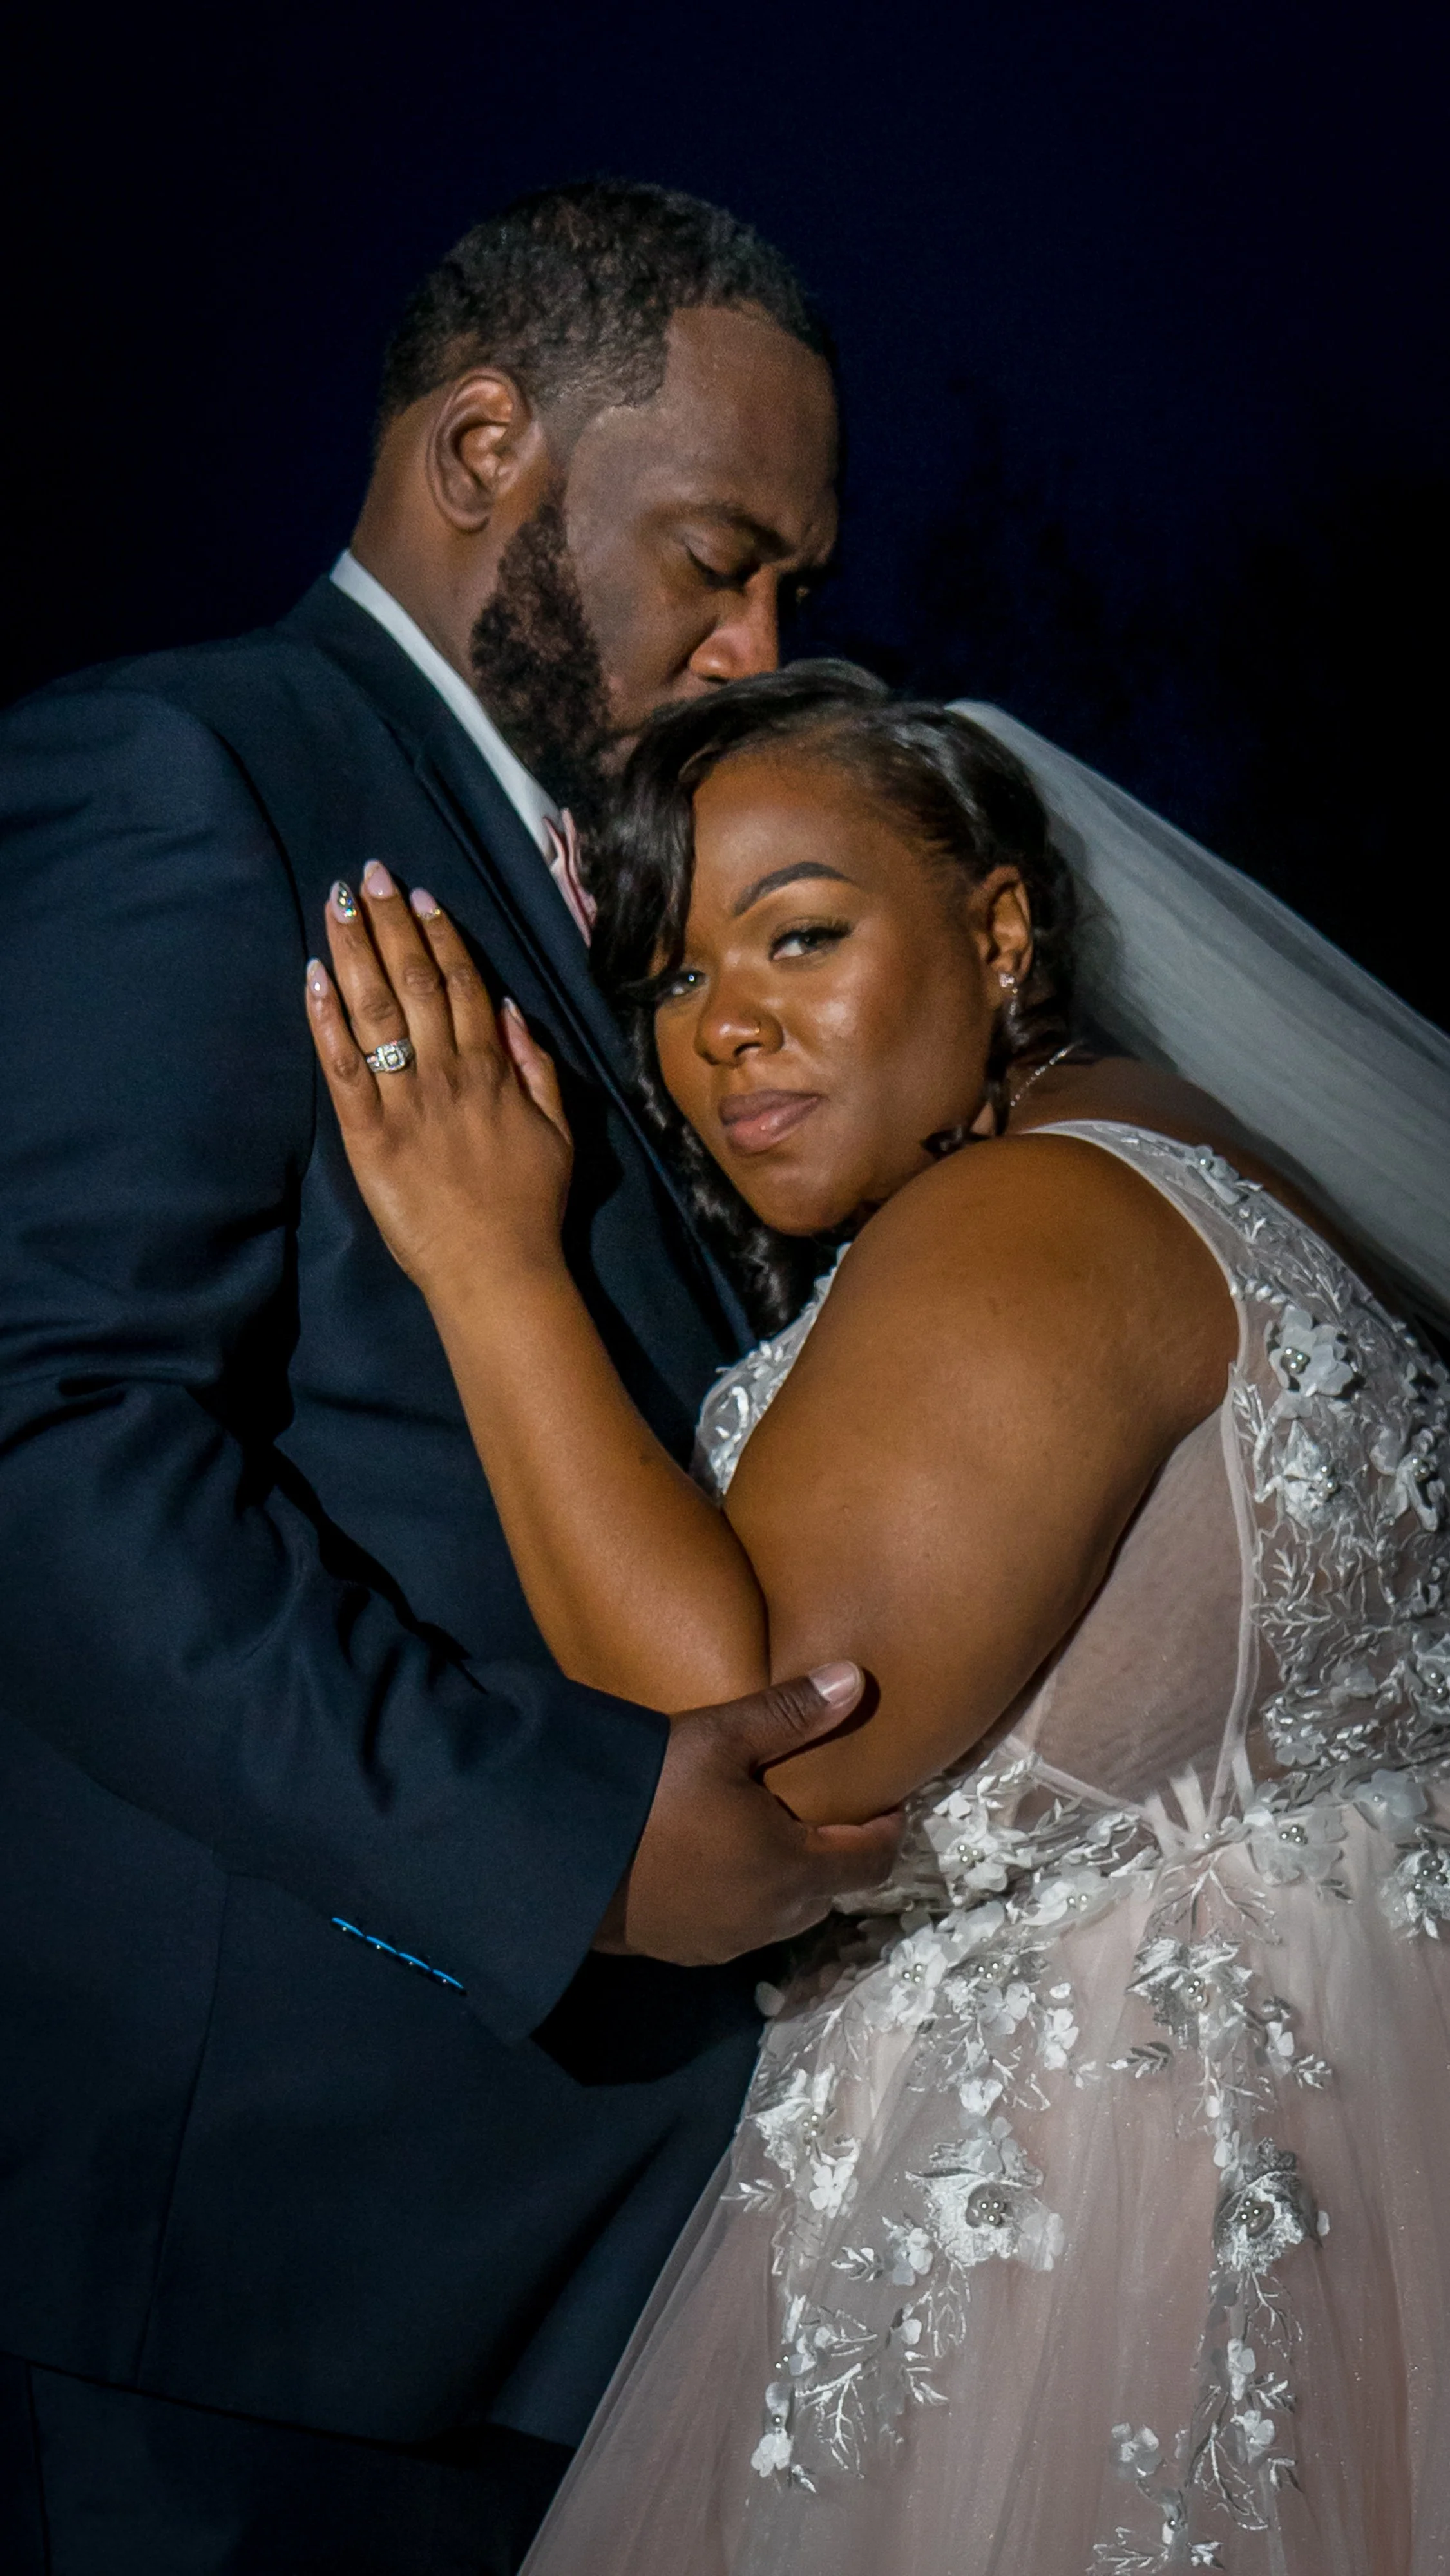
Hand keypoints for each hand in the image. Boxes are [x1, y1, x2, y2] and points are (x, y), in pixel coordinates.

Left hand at [305, 864, 571, 1296]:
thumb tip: (511, 1010)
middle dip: (391, 923)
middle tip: (370, 874)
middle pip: (414, 981)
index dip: (439, 936)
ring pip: (376, 1011)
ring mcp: (405, 1101)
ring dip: (355, 950)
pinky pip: (343, 1068)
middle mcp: (447, 1073)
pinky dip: (326, 1020)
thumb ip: (537, 1068)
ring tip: (338, 904)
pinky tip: (313, 977)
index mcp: (492, 1070)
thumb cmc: (530, 1207)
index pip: (462, 985)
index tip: (420, 896)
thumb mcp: (558, 1131)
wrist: (498, 1270)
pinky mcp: (367, 1135)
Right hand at [594, 1663, 902, 1963]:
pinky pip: (737, 1929)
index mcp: (792, 1868)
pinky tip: (715, 1863)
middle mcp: (769, 1918)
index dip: (886, 1831)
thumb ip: (790, 1712)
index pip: (871, 1862)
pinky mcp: (682, 1951)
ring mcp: (724, 1944)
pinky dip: (744, 1899)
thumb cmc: (649, 1791)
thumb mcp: (719, 1737)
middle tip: (822, 1808)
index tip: (883, 1799)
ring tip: (769, 1832)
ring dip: (789, 1880)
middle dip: (835, 1854)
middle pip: (830, 1892)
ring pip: (783, 1915)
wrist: (559, 1857)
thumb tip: (855, 1680)